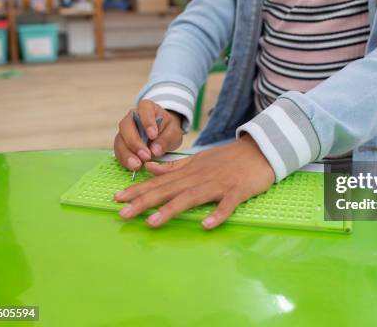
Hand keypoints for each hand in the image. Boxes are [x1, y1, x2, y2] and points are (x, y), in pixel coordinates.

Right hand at [114, 100, 182, 170]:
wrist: (163, 134)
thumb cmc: (168, 129)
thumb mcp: (173, 132)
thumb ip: (166, 139)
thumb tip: (155, 150)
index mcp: (147, 107)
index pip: (144, 108)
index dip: (147, 121)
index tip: (153, 135)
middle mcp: (132, 117)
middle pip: (126, 126)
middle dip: (135, 142)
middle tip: (146, 156)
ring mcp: (124, 130)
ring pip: (120, 140)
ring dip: (127, 154)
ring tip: (137, 165)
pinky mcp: (121, 143)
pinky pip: (118, 151)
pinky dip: (124, 160)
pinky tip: (132, 167)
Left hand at [114, 134, 274, 229]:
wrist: (260, 150)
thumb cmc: (228, 159)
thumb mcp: (198, 159)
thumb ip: (174, 166)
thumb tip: (149, 168)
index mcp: (189, 171)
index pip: (159, 181)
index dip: (138, 190)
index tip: (116, 198)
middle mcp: (199, 177)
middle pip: (169, 190)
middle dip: (144, 202)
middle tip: (122, 214)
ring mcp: (218, 184)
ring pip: (191, 197)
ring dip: (171, 209)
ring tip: (152, 222)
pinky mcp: (237, 191)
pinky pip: (227, 204)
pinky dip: (217, 214)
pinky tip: (206, 225)